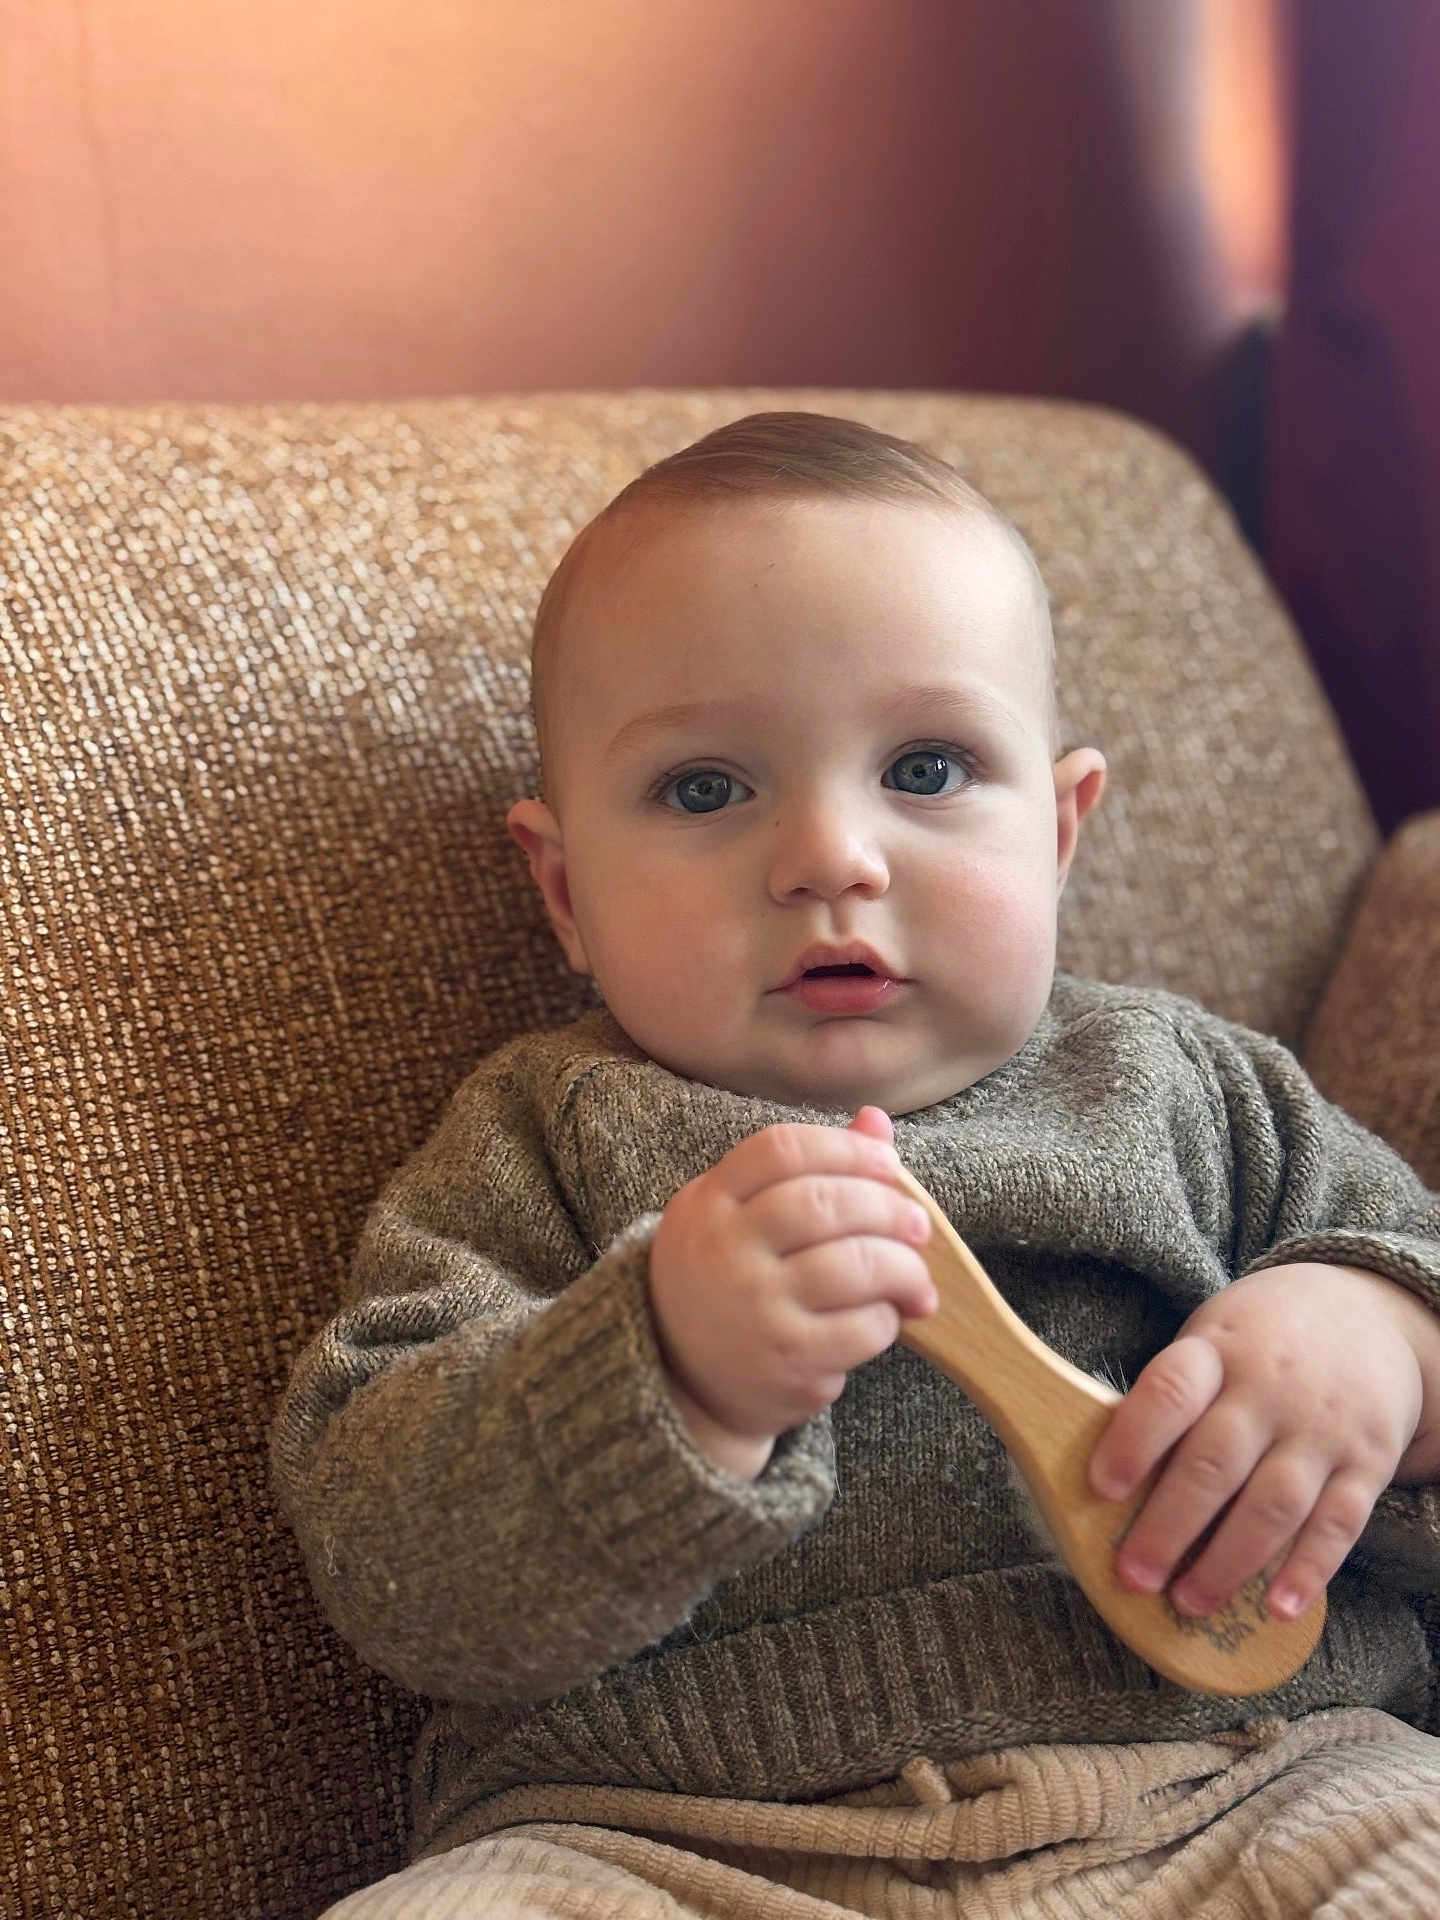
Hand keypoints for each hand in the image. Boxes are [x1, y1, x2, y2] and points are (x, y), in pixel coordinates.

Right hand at [649, 1106, 935, 1478]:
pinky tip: (886, 1316)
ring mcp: (755, 1310)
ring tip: (915, 1276)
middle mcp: (725, 1252)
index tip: (887, 1163)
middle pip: (824, 1204)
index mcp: (710, 1203)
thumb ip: (805, 1167)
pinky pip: (863, 1328)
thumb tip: (876, 1121)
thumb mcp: (741, 1215)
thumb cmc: (728, 1279)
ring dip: (904, 1267)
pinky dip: (889, 1318)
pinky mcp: (788, 1363)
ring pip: (855, 1267)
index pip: (783, 1149)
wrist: (686, 1381)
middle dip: (888, 1208)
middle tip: (917, 1224)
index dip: (847, 1148)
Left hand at [1088, 1262, 1435, 1622]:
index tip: (1101, 1488)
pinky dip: (1308, 1570)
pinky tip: (1276, 1607)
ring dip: (1228, 1561)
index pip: (1171, 1391)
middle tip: (1134, 1575)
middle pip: (1216, 1462)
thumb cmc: (1259, 1340)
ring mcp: (1323, 1428)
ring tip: (1189, 1602)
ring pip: (1274, 1503)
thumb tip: (1111, 1482)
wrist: (1368, 1313)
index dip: (1134, 1440)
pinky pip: (1340, 1523)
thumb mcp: (1211, 1338)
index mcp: (1217, 1351)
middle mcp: (1271, 1389)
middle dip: (1170, 1526)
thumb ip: (1174, 1400)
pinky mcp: (1368, 1463)